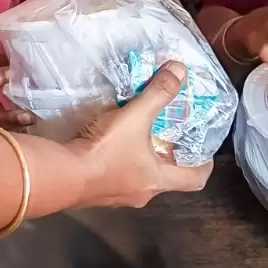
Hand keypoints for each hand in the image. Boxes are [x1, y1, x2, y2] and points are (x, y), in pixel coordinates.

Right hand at [67, 64, 212, 207]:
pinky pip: (114, 178)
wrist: (63, 175)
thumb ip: (158, 93)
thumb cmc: (106, 151)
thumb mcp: (135, 117)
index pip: (195, 180)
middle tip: (166, 135)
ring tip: (135, 136)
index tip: (204, 151)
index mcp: (158, 180)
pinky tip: (106, 145)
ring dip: (140, 160)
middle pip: (165, 179)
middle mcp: (142, 193)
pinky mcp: (97, 193)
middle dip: (167, 158)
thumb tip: (180, 70)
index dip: (204, 165)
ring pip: (138, 178)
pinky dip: (117, 163)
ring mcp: (118, 196)